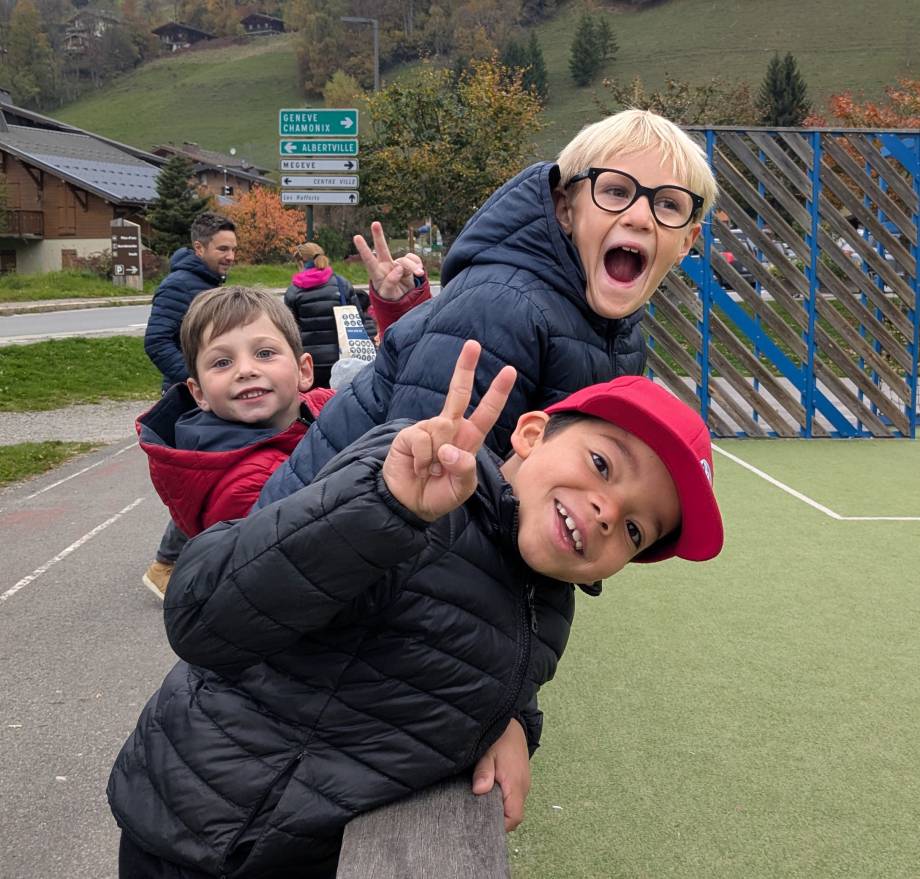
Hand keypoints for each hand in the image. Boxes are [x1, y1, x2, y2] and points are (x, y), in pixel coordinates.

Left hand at [354, 221, 424, 300]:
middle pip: (381, 248)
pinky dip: (417, 264)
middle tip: (375, 223)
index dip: (363, 249)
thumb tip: (398, 268)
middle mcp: (385, 265)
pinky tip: (418, 272)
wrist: (403, 299)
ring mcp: (397, 264)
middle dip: (378, 235)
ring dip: (412, 266)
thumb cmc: (390, 297)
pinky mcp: (407, 265)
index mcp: (377, 273)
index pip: (369, 260)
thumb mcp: (387, 294)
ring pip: (404, 260)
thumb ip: (390, 283)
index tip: (357, 237)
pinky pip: (413, 259)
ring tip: (418, 274)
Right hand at [382, 340, 515, 521]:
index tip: (509, 371)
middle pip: (459, 393)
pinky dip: (423, 459)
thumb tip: (447, 449)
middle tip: (473, 344)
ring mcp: (428, 429)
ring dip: (438, 455)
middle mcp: (450, 429)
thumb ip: (464, 469)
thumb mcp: (462, 488)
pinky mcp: (409, 435)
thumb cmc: (439, 494)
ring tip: (431, 470)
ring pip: (442, 427)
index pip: (487, 412)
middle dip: (465, 368)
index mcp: (468, 438)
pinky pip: (423, 439)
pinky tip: (418, 468)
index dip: (497, 392)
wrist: (410, 505)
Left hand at [471, 718, 530, 831]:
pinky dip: (502, 798)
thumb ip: (484, 772)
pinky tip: (489, 791)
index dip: (500, 825)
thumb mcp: (488, 753)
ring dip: (499, 806)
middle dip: (497, 818)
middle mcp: (523, 787)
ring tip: (481, 801)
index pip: (514, 817)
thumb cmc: (501, 737)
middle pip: (513, 814)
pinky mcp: (520, 778)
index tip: (483, 822)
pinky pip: (513, 795)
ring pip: (513, 805)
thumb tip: (479, 790)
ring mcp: (523, 783)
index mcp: (516, 784)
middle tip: (478, 813)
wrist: (513, 722)